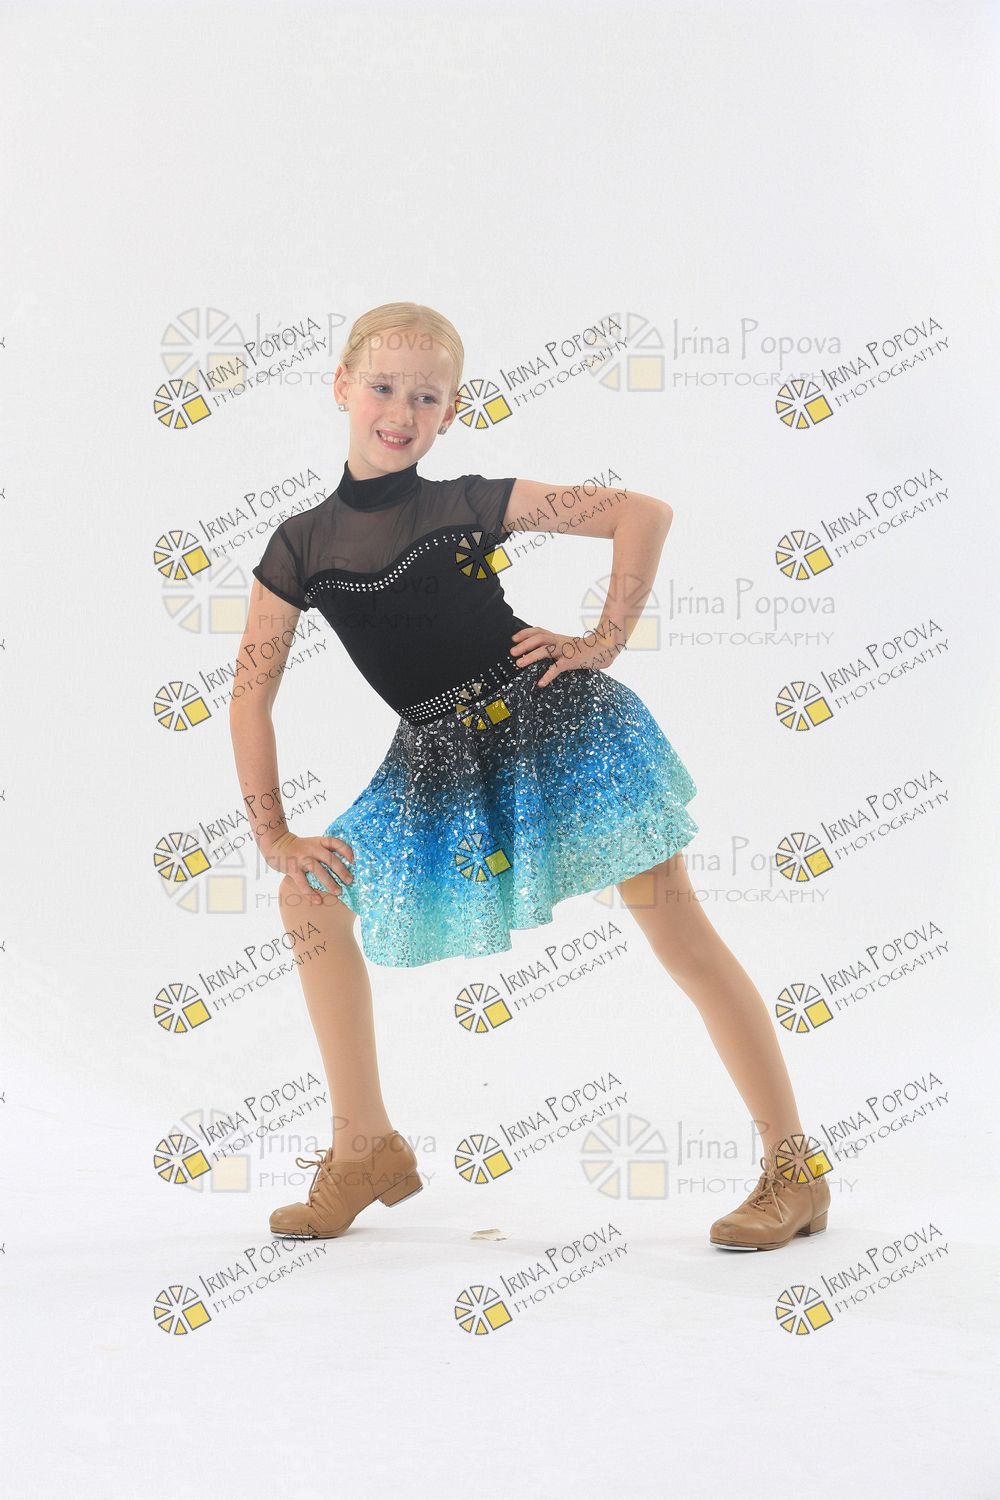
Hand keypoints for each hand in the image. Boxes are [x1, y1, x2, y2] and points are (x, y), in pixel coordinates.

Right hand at [261, 829, 354, 906]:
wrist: (276, 843)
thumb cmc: (299, 847)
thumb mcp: (313, 843)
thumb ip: (325, 851)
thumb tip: (343, 866)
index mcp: (319, 841)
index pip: (336, 843)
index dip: (346, 851)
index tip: (354, 861)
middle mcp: (312, 848)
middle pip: (330, 859)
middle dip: (341, 871)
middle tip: (350, 881)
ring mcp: (302, 858)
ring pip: (318, 870)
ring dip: (329, 882)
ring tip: (338, 892)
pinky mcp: (292, 868)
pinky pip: (303, 882)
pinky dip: (310, 893)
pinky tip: (318, 901)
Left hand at [509, 623, 624, 687]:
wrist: (606, 649)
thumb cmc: (587, 649)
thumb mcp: (569, 645)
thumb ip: (556, 646)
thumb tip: (541, 652)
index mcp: (559, 637)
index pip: (539, 631)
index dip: (525, 633)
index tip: (514, 638)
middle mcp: (561, 641)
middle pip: (539, 638)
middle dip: (524, 644)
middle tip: (512, 652)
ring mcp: (567, 650)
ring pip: (545, 650)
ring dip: (530, 657)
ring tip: (519, 663)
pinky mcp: (573, 661)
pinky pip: (558, 668)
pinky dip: (548, 675)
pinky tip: (540, 683)